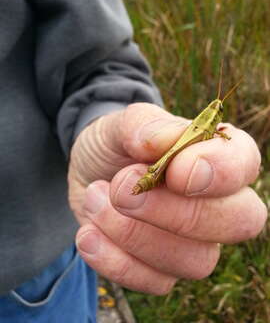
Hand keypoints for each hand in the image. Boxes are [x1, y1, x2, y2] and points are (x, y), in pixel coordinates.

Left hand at [68, 103, 266, 294]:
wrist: (90, 171)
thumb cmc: (116, 144)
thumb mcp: (120, 124)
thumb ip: (145, 125)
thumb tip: (161, 141)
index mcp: (215, 155)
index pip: (245, 164)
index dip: (220, 171)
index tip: (174, 170)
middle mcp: (215, 202)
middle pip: (237, 222)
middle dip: (175, 211)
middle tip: (121, 189)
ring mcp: (192, 241)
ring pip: (195, 261)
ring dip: (134, 234)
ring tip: (94, 199)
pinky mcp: (162, 268)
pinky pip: (155, 282)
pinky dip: (115, 261)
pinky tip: (88, 232)